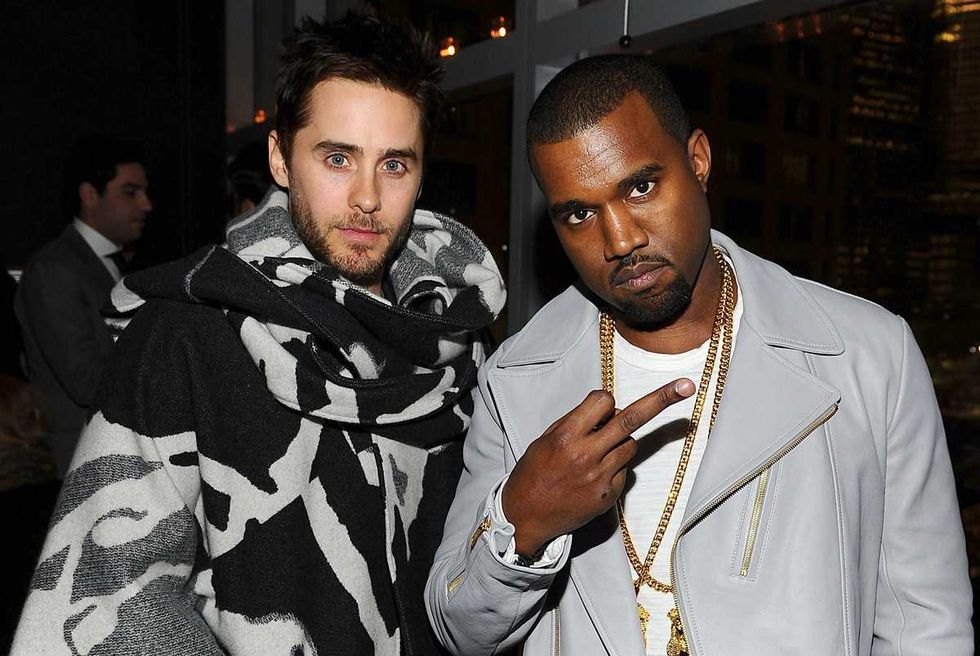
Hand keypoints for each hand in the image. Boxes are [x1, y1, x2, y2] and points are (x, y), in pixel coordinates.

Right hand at [501, 379, 695, 555]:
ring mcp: (599, 477)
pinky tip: (590, 477)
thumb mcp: (545, 439)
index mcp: (566, 437)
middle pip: (631, 419)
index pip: (602, 402)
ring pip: (630, 445)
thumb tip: (610, 410)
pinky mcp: (608, 495)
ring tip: (594, 454)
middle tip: (686, 385)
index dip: (604, 402)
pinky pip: (623, 470)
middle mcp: (586, 455)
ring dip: (620, 440)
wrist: (525, 516)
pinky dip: (614, 466)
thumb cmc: (533, 473)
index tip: (603, 405)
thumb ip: (577, 423)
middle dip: (661, 399)